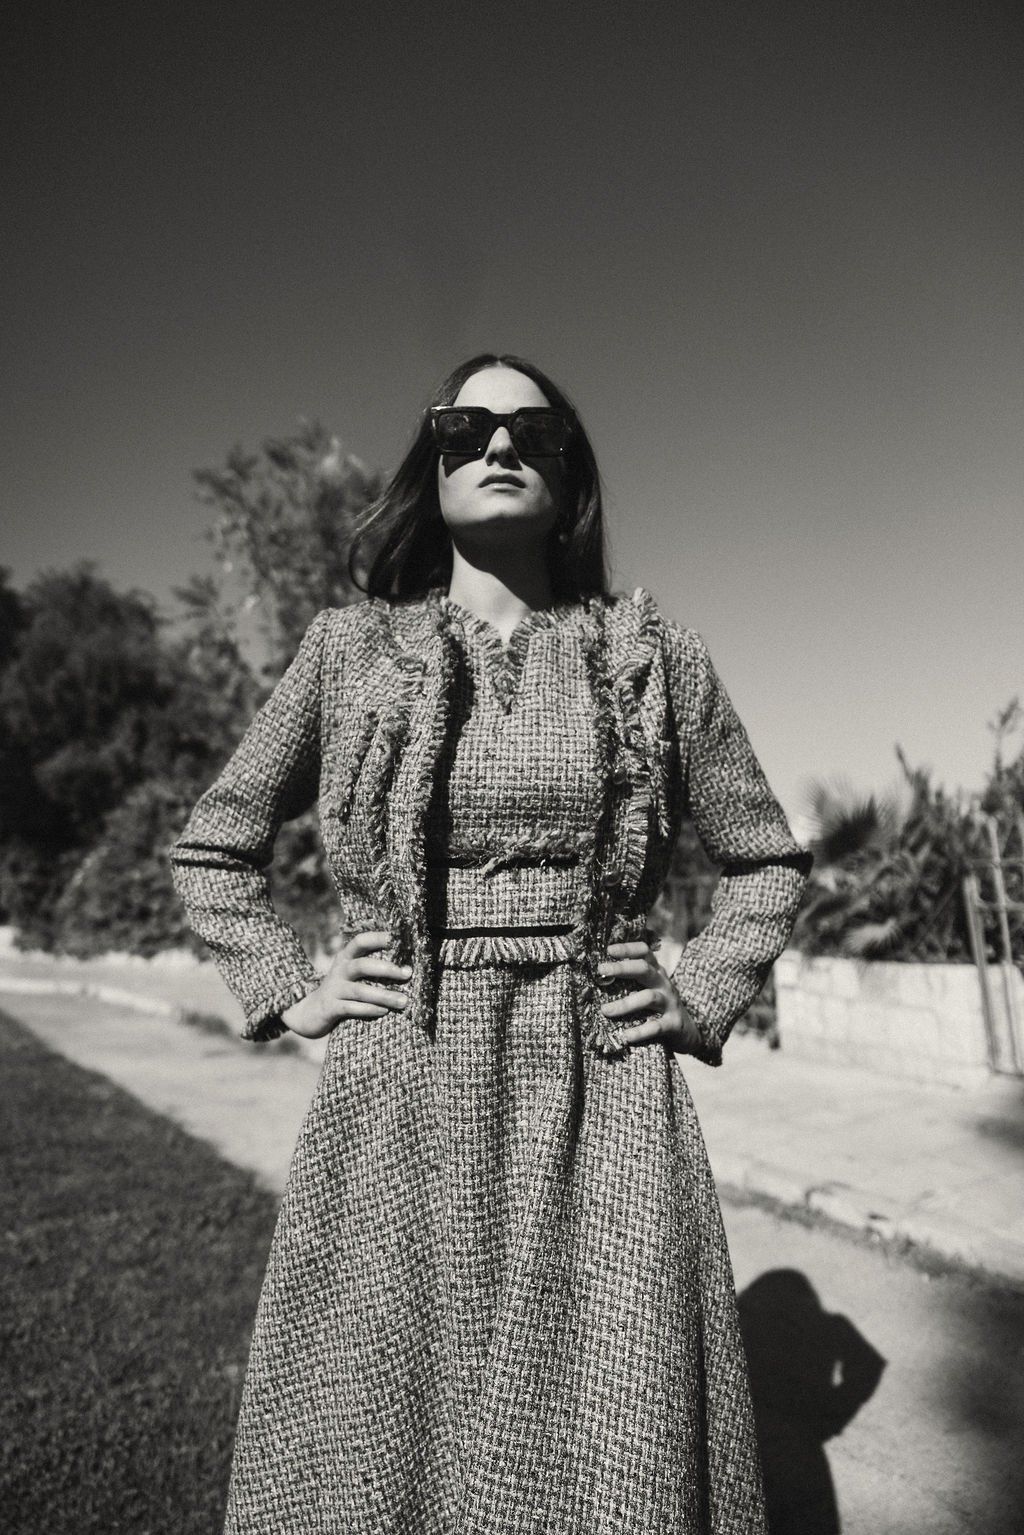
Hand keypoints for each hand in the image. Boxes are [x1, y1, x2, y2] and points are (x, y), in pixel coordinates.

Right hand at [281, 931, 411, 1037]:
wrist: (310, 1012)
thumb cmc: (342, 989)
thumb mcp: (351, 973)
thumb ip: (371, 966)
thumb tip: (407, 965)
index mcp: (345, 958)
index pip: (360, 941)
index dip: (377, 938)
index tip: (397, 938)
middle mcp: (339, 971)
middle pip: (362, 965)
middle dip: (386, 969)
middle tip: (407, 974)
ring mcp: (334, 990)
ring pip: (360, 991)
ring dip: (384, 995)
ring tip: (403, 1001)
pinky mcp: (331, 1008)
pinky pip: (351, 1008)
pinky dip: (369, 1010)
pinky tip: (384, 1011)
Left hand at [597, 941, 700, 1052]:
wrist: (687, 1031)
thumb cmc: (658, 1006)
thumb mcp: (648, 987)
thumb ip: (630, 980)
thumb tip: (598, 977)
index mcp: (656, 972)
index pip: (644, 953)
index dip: (628, 949)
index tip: (609, 950)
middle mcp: (663, 984)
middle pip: (645, 969)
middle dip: (622, 968)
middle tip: (601, 970)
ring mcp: (670, 1003)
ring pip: (648, 997)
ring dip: (625, 1004)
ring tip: (605, 1010)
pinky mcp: (673, 1023)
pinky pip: (656, 1026)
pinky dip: (640, 1031)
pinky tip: (625, 1036)